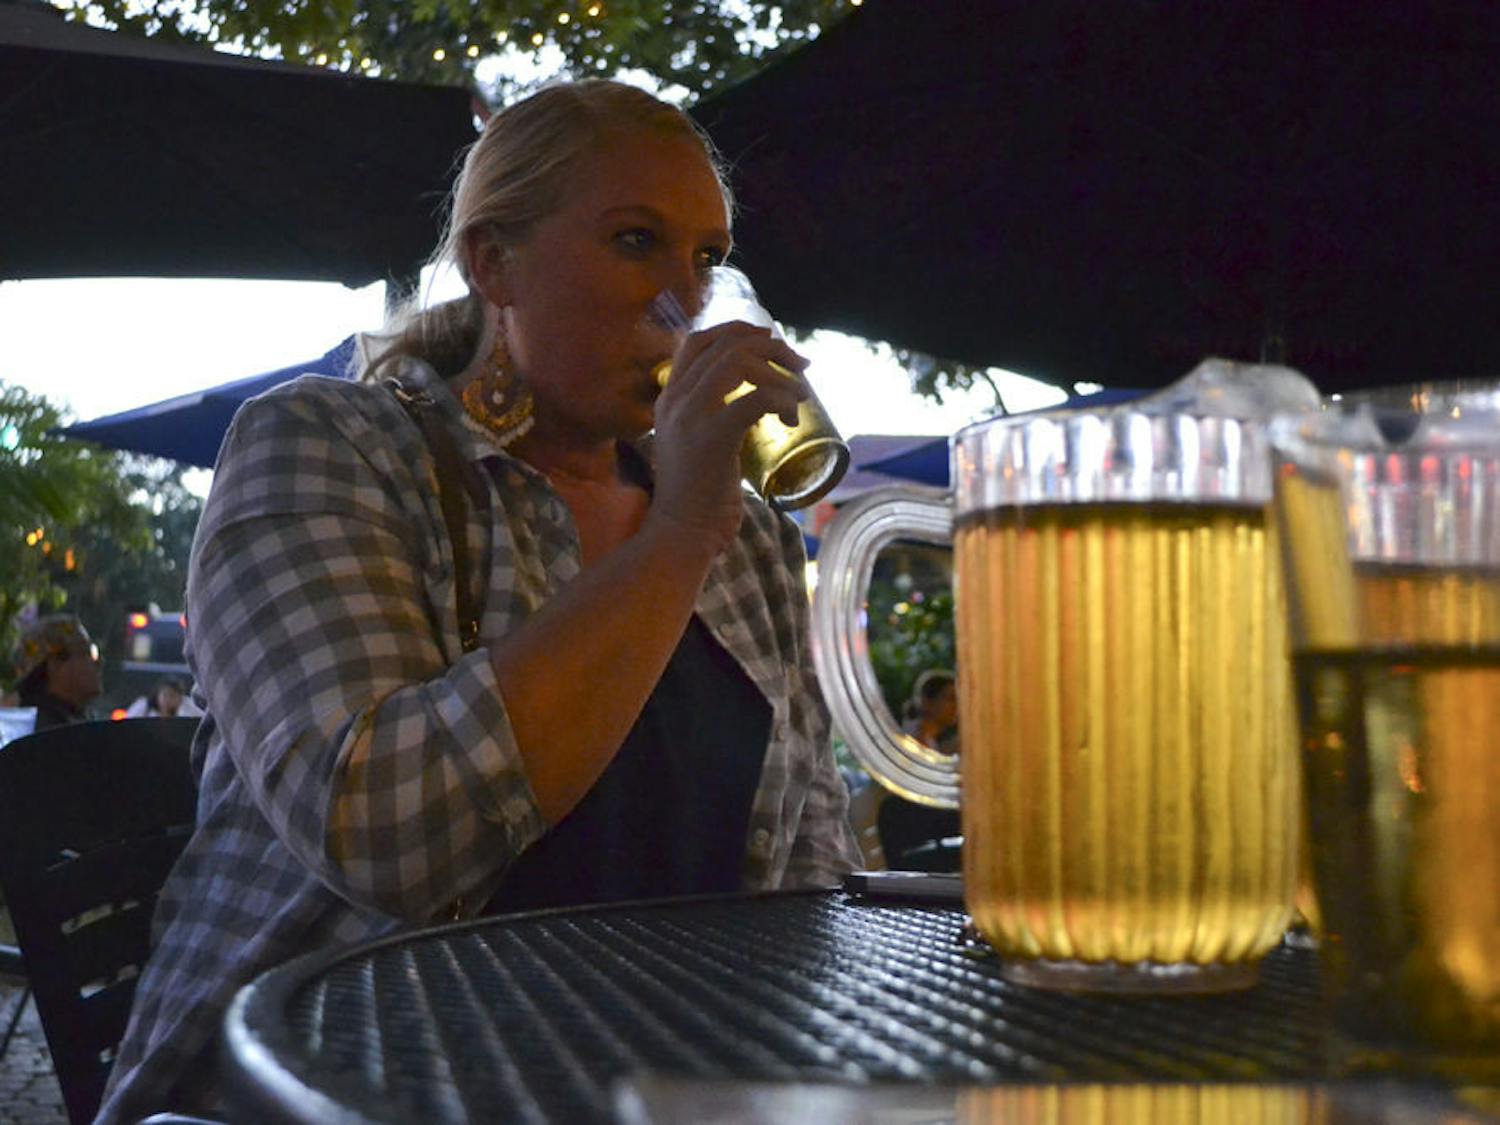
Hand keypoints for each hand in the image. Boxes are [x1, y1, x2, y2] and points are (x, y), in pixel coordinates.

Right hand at [648, 320, 808, 550]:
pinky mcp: (712, 438)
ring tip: (800, 396)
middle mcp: (675, 400)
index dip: (737, 331)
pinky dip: (781, 399)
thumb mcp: (700, 444)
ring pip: (739, 363)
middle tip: (800, 366)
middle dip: (771, 347)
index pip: (698, 341)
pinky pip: (755, 399)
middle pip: (724, 345)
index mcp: (669, 398)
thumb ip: (716, 417)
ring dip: (778, 372)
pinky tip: (789, 418)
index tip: (770, 339)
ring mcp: (689, 417)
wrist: (681, 535)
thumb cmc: (698, 498)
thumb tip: (759, 399)